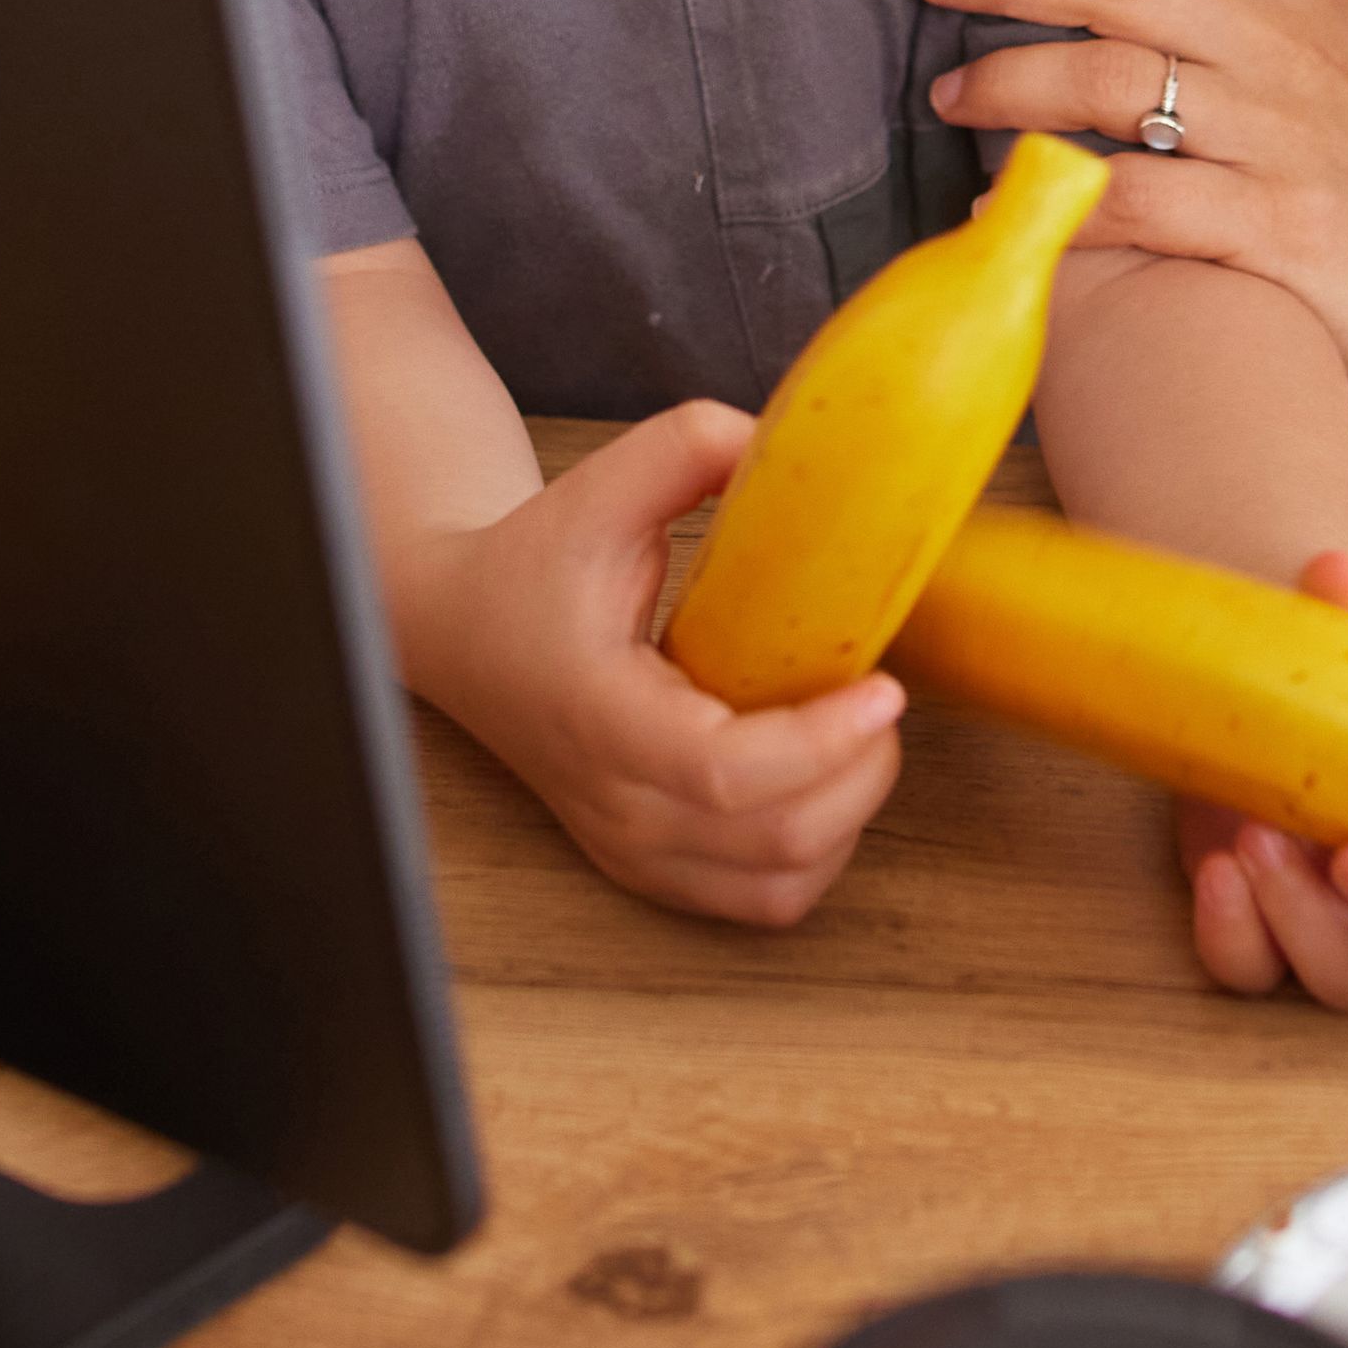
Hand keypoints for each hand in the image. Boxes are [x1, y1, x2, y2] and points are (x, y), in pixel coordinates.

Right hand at [389, 401, 907, 930]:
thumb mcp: (602, 485)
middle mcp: (615, 801)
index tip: (884, 685)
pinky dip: (815, 854)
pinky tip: (821, 784)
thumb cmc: (533, 563)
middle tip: (879, 695)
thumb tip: (790, 446)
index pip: (723, 772)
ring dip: (846, 817)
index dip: (822, 741)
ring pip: (779, 885)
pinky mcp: (651, 868)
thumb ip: (694, 445)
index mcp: (600, 713)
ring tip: (854, 738)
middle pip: (774, 838)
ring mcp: (631, 848)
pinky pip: (763, 901)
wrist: (463, 633)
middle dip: (861, 770)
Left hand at [922, 0, 1347, 436]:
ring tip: (950, 96)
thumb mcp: (1339, 51)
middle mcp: (1292, 52)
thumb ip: (1246, 1)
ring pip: (1112, 78)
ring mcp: (1284, 140)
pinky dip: (1054, 199)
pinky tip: (998, 206)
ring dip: (1006, 81)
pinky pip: (1135, 200)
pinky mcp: (1276, 231)